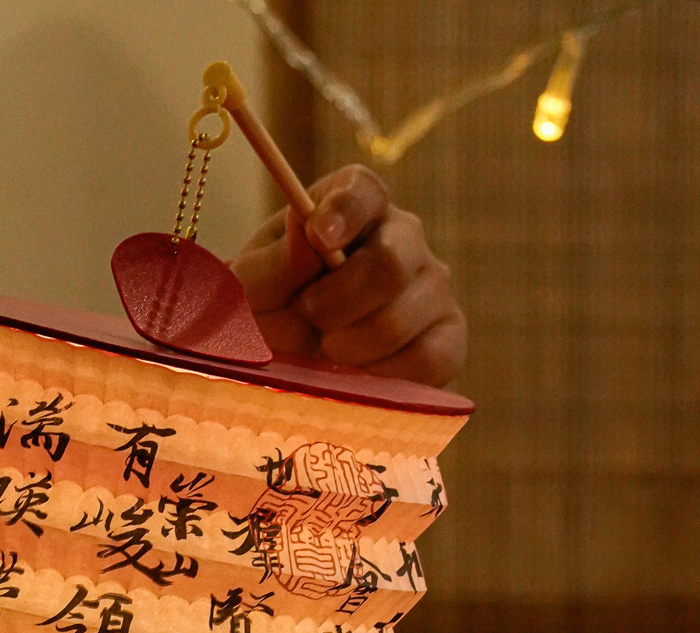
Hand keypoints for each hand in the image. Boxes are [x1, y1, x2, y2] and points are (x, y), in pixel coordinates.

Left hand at [231, 163, 466, 386]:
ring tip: (325, 349)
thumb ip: (273, 262)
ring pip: (401, 318)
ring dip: (349, 346)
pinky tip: (358, 373)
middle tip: (307, 317)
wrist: (288, 366)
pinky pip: (430, 358)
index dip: (345, 211)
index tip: (318, 236)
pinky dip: (383, 375)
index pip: (363, 191)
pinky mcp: (447, 339)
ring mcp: (432, 288)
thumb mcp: (252, 289)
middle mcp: (403, 238)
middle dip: (336, 303)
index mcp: (352, 209)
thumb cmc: (269, 313)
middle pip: (389, 262)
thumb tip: (311, 233)